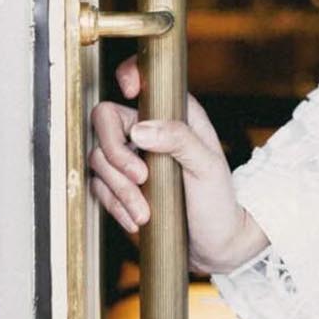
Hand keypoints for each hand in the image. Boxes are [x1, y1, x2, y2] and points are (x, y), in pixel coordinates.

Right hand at [87, 54, 269, 273]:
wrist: (215, 244)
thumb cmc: (219, 200)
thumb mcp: (207, 166)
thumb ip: (178, 139)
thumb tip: (138, 129)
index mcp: (174, 114)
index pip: (142, 79)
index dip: (128, 75)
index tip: (128, 92)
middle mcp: (149, 130)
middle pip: (104, 121)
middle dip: (116, 154)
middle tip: (139, 177)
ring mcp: (132, 158)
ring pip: (99, 159)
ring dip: (119, 190)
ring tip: (145, 212)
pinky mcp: (120, 186)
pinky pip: (99, 188)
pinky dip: (115, 206)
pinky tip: (138, 219)